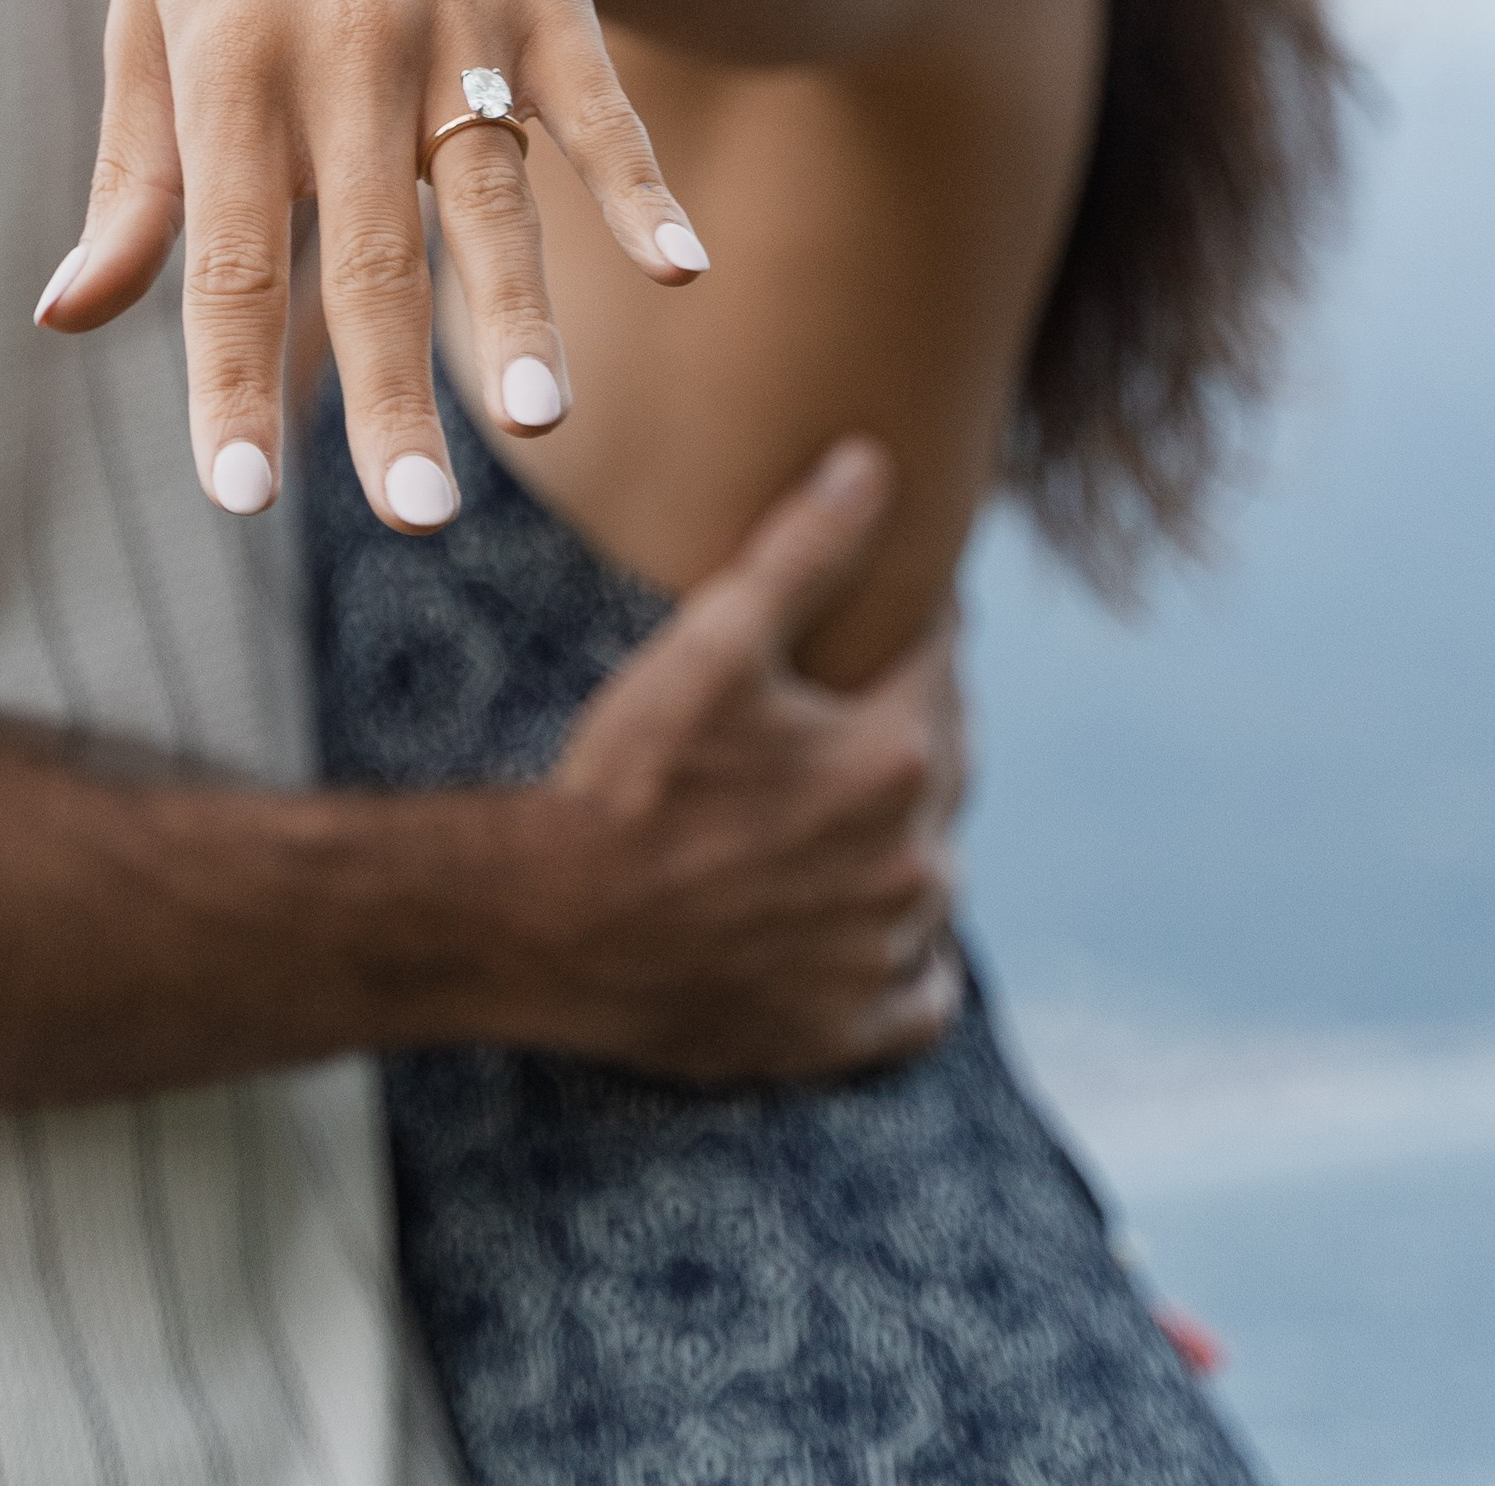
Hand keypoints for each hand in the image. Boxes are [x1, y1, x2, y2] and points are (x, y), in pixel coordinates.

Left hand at [38, 0, 704, 528]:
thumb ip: (132, 169)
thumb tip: (71, 317)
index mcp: (225, 63)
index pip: (231, 255)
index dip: (233, 378)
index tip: (239, 495)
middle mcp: (339, 51)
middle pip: (365, 252)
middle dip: (388, 391)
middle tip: (412, 516)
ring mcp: (453, 19)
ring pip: (486, 192)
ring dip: (515, 311)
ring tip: (536, 425)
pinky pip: (596, 103)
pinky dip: (639, 187)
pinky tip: (682, 270)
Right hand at [534, 438, 965, 1082]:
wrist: (551, 923)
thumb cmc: (628, 775)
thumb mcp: (713, 643)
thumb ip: (806, 548)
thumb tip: (875, 463)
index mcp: (896, 761)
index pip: (943, 668)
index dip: (916, 630)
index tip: (891, 612)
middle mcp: (915, 864)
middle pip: (944, 769)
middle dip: (910, 726)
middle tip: (853, 700)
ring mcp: (883, 956)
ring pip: (933, 878)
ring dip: (906, 838)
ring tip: (845, 804)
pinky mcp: (848, 1032)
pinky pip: (921, 993)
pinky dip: (907, 959)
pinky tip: (867, 925)